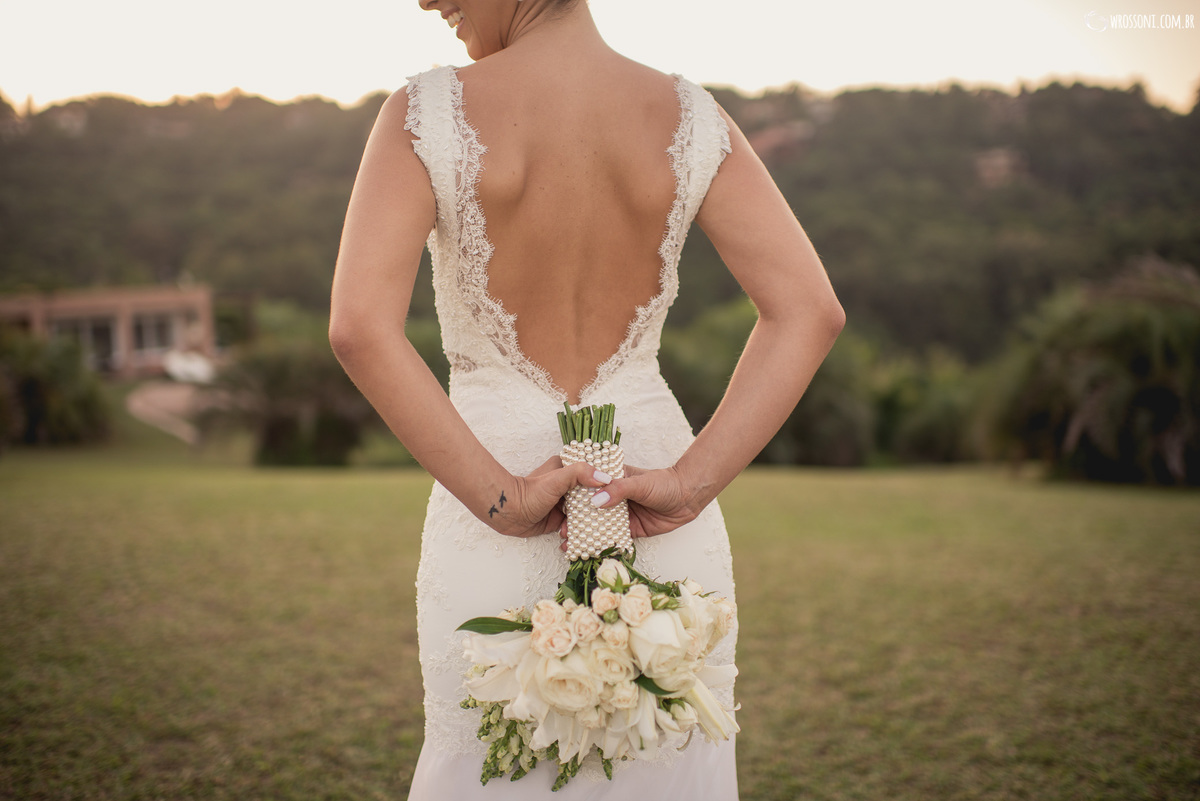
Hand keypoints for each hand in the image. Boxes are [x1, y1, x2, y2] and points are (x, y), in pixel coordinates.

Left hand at [492, 456, 611, 538]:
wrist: (508, 513)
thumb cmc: (529, 492)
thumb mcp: (557, 479)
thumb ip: (579, 474)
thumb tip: (604, 478)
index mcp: (569, 470)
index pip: (595, 474)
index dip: (608, 482)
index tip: (623, 492)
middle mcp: (569, 486)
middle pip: (593, 495)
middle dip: (603, 505)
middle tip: (618, 515)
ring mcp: (565, 503)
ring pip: (587, 512)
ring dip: (593, 521)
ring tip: (604, 528)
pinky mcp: (561, 519)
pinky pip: (577, 526)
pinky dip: (583, 531)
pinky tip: (589, 537)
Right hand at [558, 465, 701, 550]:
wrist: (688, 497)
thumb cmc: (665, 483)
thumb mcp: (640, 483)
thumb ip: (619, 490)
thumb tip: (597, 501)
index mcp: (612, 481)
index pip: (588, 489)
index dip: (573, 498)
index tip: (560, 508)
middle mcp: (614, 498)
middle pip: (590, 510)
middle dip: (575, 521)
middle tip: (562, 532)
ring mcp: (622, 515)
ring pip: (600, 526)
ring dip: (586, 536)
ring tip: (570, 545)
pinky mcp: (631, 529)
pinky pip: (614, 538)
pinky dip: (603, 545)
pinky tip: (590, 552)